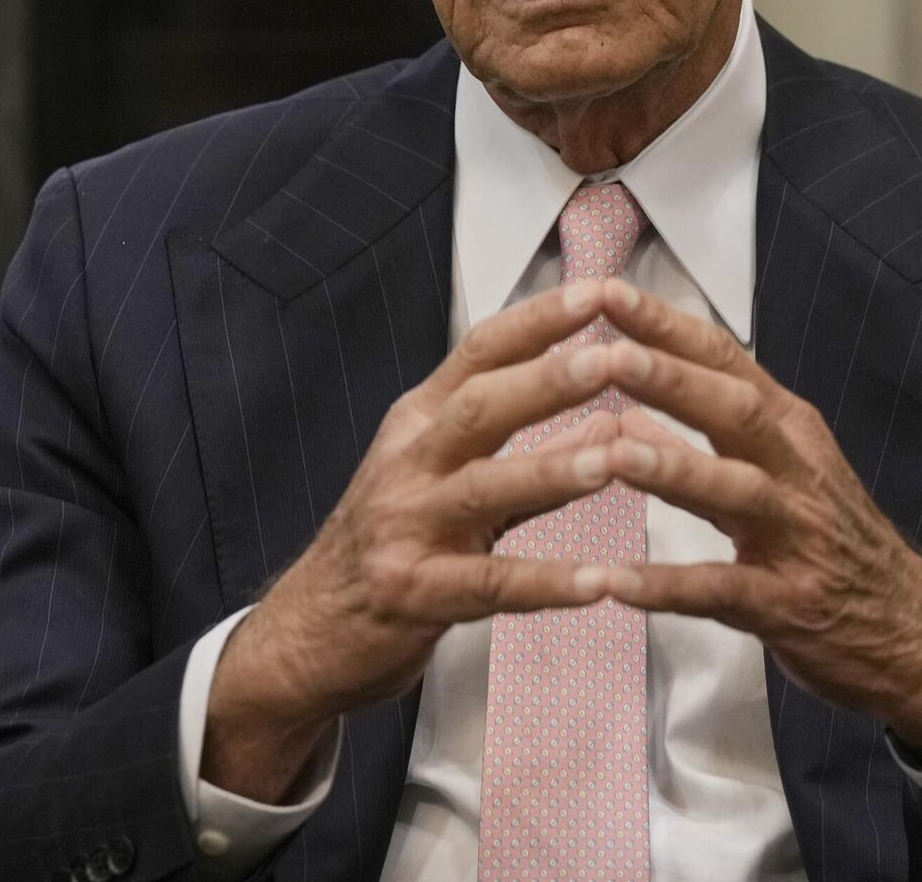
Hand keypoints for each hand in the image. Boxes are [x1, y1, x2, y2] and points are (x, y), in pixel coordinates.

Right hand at [204, 279, 627, 800]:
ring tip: (614, 460)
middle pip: (479, 407)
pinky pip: (489, 585)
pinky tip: (599, 583)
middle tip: (613, 359)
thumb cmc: (389, 542)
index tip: (598, 292)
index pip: (480, 352)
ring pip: (482, 488)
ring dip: (551, 471)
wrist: (307, 630)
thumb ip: (530, 449)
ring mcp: (406, 527)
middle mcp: (409, 463)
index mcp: (420, 422)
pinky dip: (547, 583)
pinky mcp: (414, 594)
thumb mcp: (451, 479)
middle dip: (548, 380)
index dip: (538, 320)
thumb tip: (612, 416)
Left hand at [589, 279, 921, 749]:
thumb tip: (622, 414)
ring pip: (736, 492)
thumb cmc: (833, 545)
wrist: (915, 635)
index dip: (667, 326)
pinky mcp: (789, 604)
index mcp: (788, 430)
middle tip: (605, 354)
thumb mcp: (776, 477)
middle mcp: (795, 470)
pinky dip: (667, 587)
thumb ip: (699, 444)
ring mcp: (796, 536)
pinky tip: (614, 582)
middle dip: (670, 379)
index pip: (725, 360)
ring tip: (609, 455)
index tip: (606, 292)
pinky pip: (722, 591)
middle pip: (735, 410)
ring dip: (672, 471)